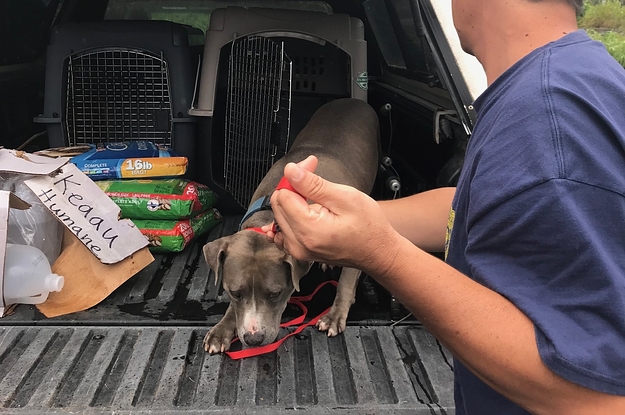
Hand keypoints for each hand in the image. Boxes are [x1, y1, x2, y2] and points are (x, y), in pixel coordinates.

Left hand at [263, 155, 399, 275]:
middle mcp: (299, 244)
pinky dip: (288, 217)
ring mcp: (298, 250)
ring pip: (279, 216)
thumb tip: (290, 171)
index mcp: (309, 230)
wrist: (378, 251)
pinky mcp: (299, 252)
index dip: (296, 176)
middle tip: (314, 177)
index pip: (283, 195)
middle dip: (293, 186)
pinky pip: (281, 231)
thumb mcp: (345, 197)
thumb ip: (313, 184)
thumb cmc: (369, 227)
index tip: (311, 168)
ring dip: (292, 201)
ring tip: (314, 196)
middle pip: (278, 205)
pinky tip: (301, 211)